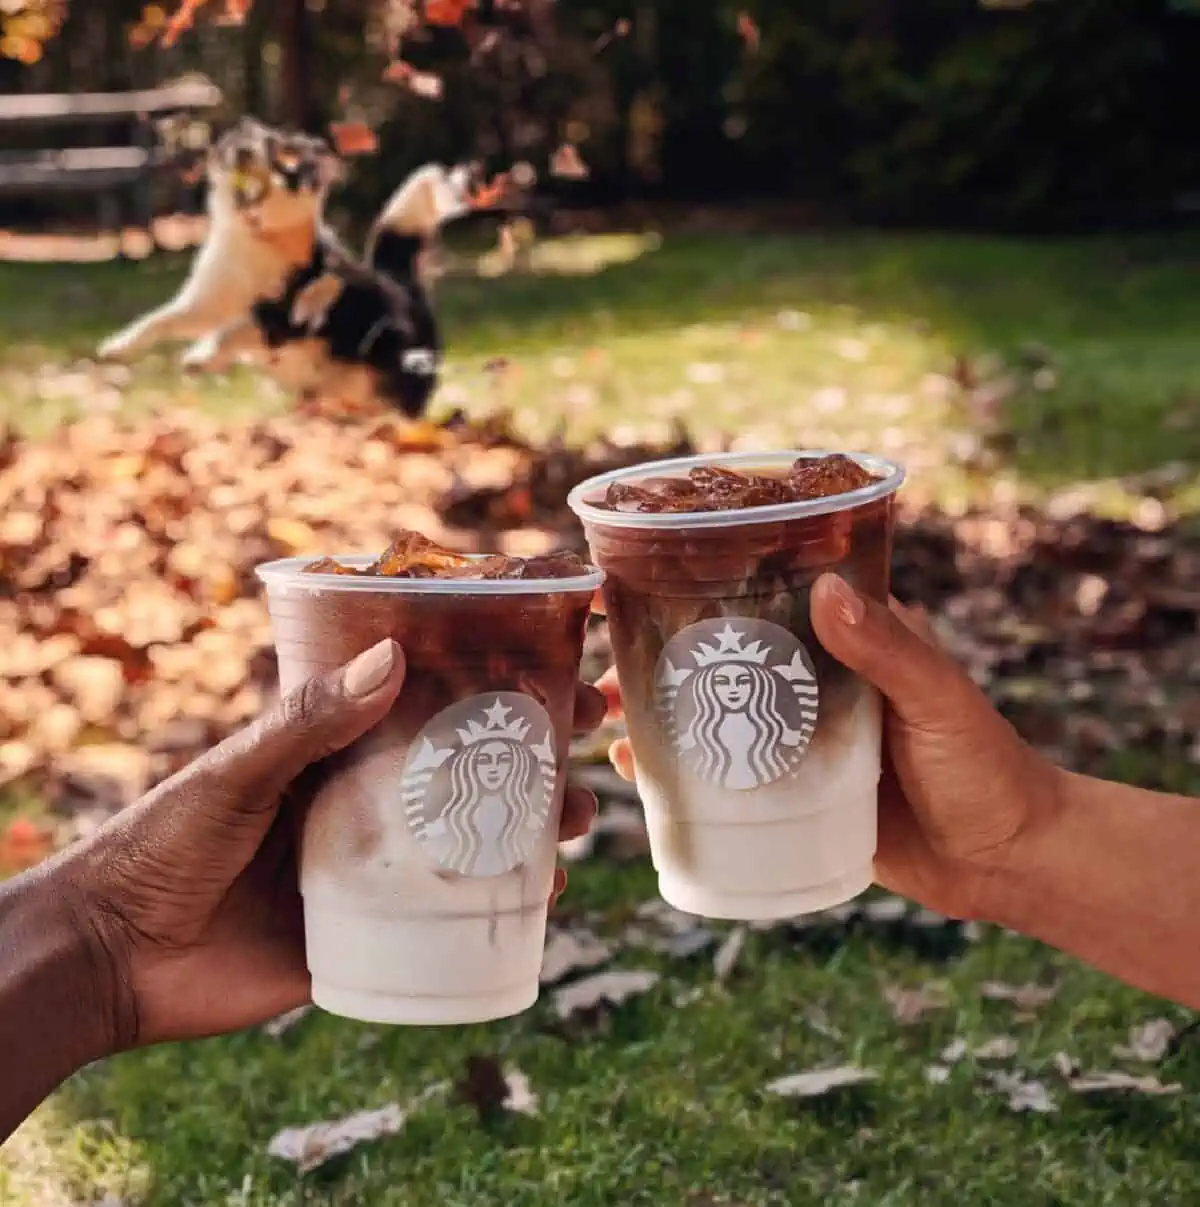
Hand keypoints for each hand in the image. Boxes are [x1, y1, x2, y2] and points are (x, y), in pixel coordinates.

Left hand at [56, 639, 602, 1053]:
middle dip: (537, 751)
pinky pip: (448, 916)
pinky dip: (499, 904)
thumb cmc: (162, 844)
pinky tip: (538, 898)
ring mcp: (375, 867)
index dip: (496, 681)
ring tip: (575, 819)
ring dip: (532, 824)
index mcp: (338, 750)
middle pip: (470, 768)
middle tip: (592, 739)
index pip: (432, 703)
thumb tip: (394, 656)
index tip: (557, 661)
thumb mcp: (237, 773)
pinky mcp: (373, 933)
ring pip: (473, 837)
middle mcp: (367, 801)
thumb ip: (307, 721)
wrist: (115, 960)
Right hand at [602, 575, 1059, 919]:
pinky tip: (644, 781)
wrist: (1007, 863)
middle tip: (607, 676)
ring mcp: (802, 740)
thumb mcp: (938, 701)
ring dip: (664, 718)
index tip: (645, 592)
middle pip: (726, 662)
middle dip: (663, 663)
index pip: (768, 598)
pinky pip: (733, 779)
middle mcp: (815, 684)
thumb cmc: (986, 767)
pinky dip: (688, 777)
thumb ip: (888, 650)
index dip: (707, 592)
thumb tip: (826, 589)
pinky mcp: (798, 794)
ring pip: (719, 719)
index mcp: (849, 642)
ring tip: (609, 726)